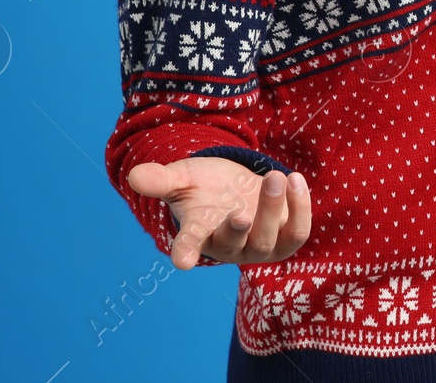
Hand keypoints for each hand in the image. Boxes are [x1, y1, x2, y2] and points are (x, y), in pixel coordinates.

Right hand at [127, 156, 311, 269]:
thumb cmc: (205, 188)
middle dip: (241, 228)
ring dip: (275, 210)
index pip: (190, 245)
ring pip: (270, 240)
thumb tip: (134, 176)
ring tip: (275, 176)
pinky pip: (299, 231)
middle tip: (242, 209)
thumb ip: (162, 180)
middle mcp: (230, 246)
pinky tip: (295, 179)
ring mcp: (260, 245)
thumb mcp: (183, 178)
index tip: (182, 260)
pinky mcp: (287, 237)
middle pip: (238, 244)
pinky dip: (300, 207)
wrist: (237, 189)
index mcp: (200, 233)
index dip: (186, 251)